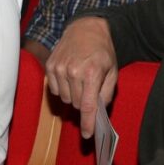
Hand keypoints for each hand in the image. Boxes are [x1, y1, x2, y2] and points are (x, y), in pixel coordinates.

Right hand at [46, 16, 117, 137]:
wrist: (85, 29)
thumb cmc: (102, 51)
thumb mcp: (113, 71)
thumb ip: (106, 94)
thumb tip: (98, 113)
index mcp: (92, 73)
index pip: (87, 106)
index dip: (87, 123)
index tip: (87, 135)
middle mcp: (73, 71)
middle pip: (76, 104)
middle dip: (83, 103)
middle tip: (89, 91)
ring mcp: (59, 68)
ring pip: (65, 99)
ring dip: (73, 96)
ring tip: (80, 81)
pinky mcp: (50, 66)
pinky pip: (55, 90)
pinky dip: (63, 89)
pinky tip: (69, 77)